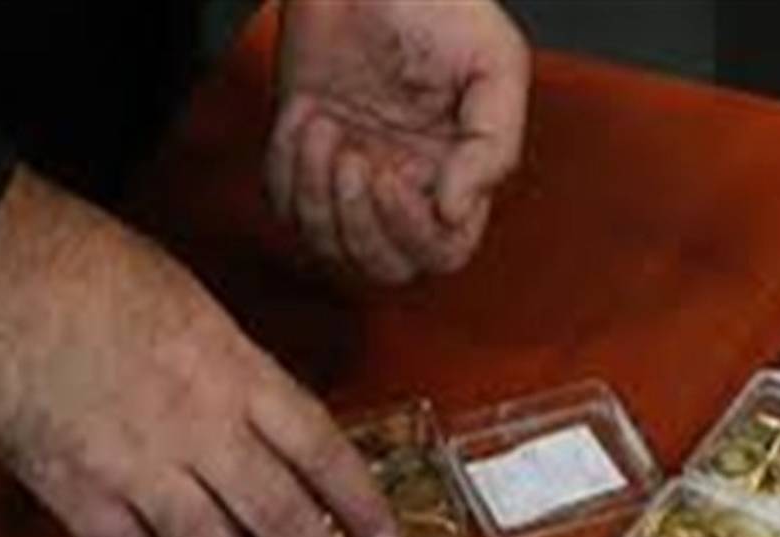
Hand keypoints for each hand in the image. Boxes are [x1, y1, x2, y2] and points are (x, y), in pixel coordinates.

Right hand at [0, 167, 399, 536]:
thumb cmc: (95, 266)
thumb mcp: (198, 306)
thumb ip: (237, 370)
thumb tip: (264, 418)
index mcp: (237, 372)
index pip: (324, 451)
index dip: (362, 504)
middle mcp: (200, 426)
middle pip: (281, 516)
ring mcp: (138, 463)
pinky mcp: (75, 488)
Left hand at [265, 0, 529, 282]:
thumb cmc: (438, 4)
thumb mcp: (494, 64)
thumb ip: (493, 146)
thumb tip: (457, 213)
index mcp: (456, 177)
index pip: (442, 252)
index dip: (413, 233)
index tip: (391, 176)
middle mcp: (406, 189)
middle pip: (386, 267)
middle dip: (361, 225)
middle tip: (356, 158)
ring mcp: (352, 179)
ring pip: (330, 246)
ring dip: (317, 192)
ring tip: (324, 121)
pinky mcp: (303, 159)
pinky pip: (285, 206)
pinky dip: (286, 167)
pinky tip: (304, 112)